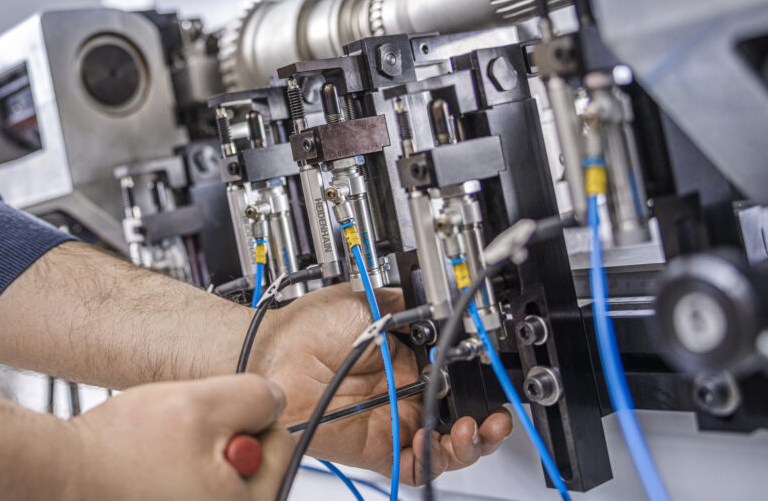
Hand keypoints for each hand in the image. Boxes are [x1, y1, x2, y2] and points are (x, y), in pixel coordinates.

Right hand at [66, 374, 293, 499]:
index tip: (208, 423)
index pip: (280, 446)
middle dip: (221, 441)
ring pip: (220, 474)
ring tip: (161, 456)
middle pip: (251, 465)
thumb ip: (255, 397)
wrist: (62, 474)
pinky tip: (151, 472)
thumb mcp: (201, 403)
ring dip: (198, 456)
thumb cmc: (121, 451)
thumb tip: (275, 401)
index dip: (245, 418)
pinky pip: (194, 489)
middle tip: (181, 440)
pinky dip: (178, 475)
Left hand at [255, 285, 513, 482]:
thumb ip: (408, 307)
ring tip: (475, 429)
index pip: (455, 381)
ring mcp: (390, 423)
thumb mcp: (371, 302)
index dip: (477, 385)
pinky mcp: (376, 448)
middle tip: (494, 415)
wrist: (273, 351)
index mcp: (406, 361)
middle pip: (456, 419)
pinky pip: (416, 464)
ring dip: (470, 444)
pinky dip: (436, 458)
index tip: (491, 379)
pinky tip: (439, 439)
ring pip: (444, 447)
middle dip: (486, 421)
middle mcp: (402, 395)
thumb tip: (438, 303)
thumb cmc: (307, 325)